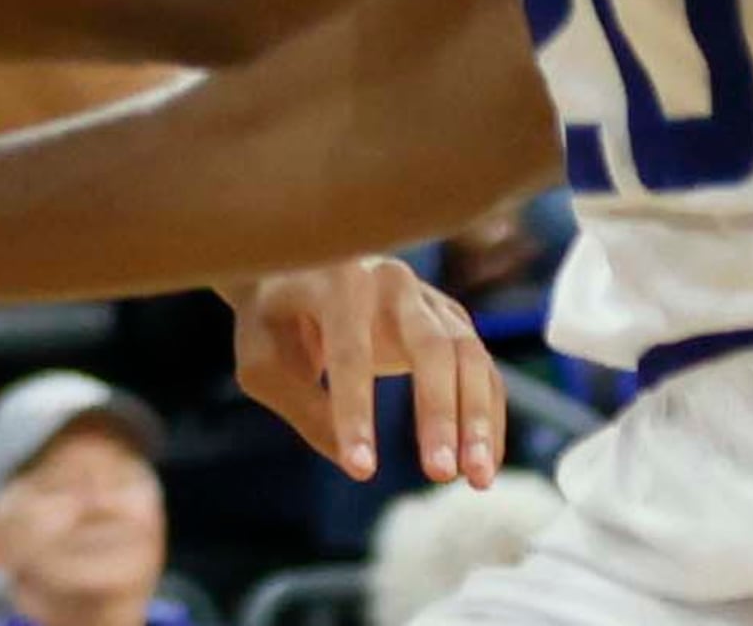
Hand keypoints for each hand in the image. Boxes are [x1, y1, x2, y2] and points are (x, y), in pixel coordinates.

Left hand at [227, 256, 501, 487]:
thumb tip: (355, 464)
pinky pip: (481, 370)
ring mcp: (428, 298)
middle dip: (439, 413)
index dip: (355, 413)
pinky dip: (487, 417)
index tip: (361, 470)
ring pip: (468, 357)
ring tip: (476, 479)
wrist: (296, 273)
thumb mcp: (265, 365)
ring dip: (477, 421)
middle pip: (430, 346)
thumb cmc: (273, 323)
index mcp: (335, 280)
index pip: (350, 351)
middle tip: (439, 473)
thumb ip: (305, 409)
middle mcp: (390, 280)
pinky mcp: (451, 322)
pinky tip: (483, 464)